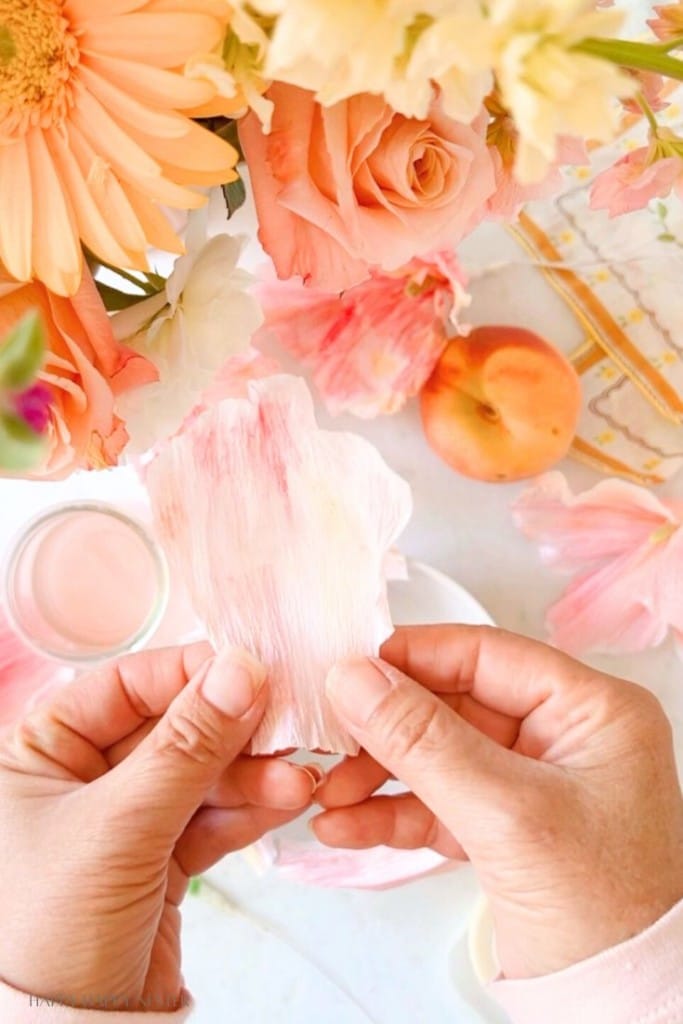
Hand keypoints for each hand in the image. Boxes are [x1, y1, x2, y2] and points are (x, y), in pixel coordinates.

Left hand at [0, 645, 316, 1011]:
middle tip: (287, 730)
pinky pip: (211, 819)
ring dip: (252, 777)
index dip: (190, 675)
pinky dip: (249, 812)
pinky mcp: (160, 859)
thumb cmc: (49, 930)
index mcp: (43, 750)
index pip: (126, 686)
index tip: (252, 669)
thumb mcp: (117, 826)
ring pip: (201, 775)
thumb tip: (242, 670)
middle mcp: (81, 777)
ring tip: (298, 782)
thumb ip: (186, 746)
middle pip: (174, 729)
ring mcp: (125, 819)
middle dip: (233, 733)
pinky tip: (287, 803)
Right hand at [315, 625, 682, 979]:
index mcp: (590, 710)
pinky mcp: (503, 829)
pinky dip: (390, 814)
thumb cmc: (605, 915)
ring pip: (436, 754)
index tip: (347, 667)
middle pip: (451, 704)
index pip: (486, 655)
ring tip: (326, 793)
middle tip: (327, 737)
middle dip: (383, 727)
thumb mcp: (507, 815)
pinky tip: (346, 826)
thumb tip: (355, 678)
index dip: (412, 656)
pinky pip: (437, 802)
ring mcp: (530, 783)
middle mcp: (562, 736)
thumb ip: (424, 740)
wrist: (619, 1007)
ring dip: (377, 774)